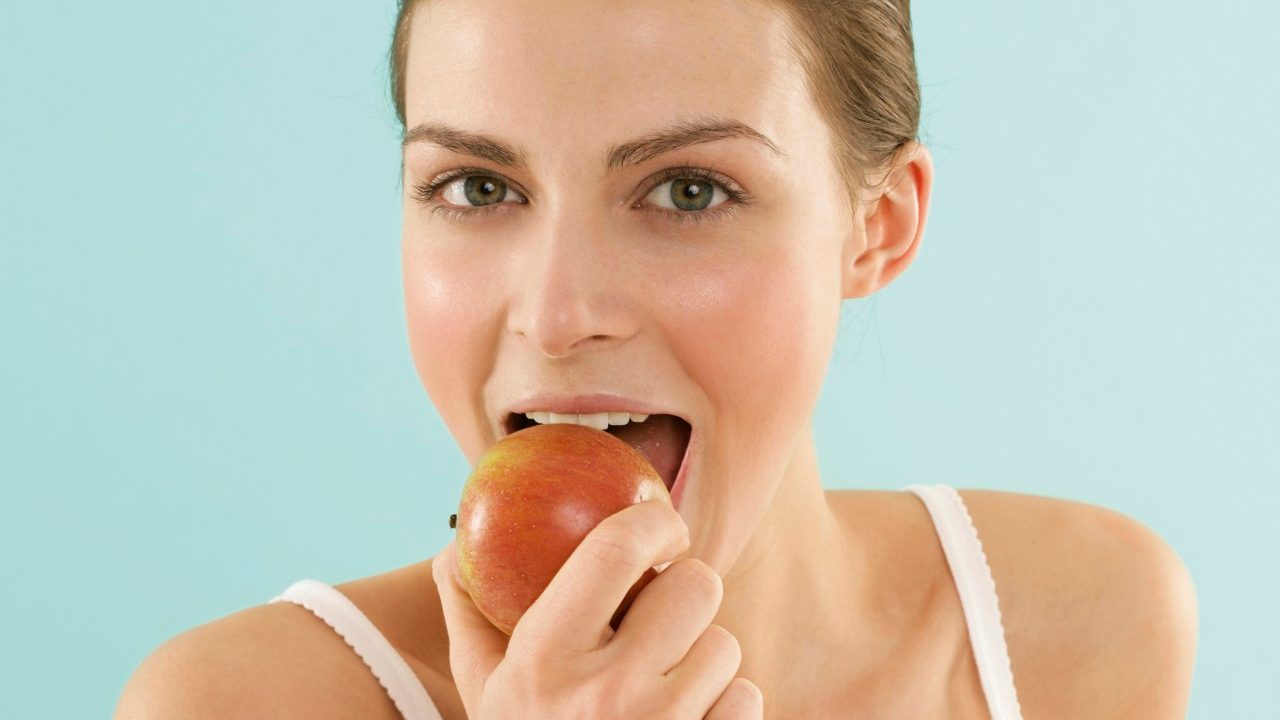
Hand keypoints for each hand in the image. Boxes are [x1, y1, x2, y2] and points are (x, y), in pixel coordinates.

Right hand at [433, 498, 763, 718]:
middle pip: (696, 586)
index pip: (617, 548)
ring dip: (703, 654)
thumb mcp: (483, 690)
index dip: (652, 520)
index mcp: (546, 658)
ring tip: (663, 681)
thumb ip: (468, 614)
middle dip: (683, 591)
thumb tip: (455, 545)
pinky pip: (746, 696)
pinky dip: (725, 703)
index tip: (659, 526)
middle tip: (661, 612)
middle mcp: (608, 693)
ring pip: (725, 643)